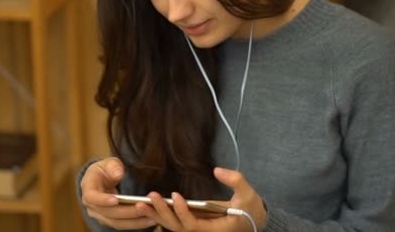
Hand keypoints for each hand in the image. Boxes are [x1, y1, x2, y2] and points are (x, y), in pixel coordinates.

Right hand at [80, 157, 156, 229]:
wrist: (102, 181)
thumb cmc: (106, 170)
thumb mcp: (109, 163)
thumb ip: (113, 166)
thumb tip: (118, 174)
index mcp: (88, 188)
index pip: (92, 197)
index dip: (102, 200)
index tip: (116, 200)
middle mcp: (92, 206)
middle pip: (108, 212)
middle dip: (127, 211)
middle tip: (143, 207)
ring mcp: (101, 215)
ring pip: (117, 222)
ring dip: (135, 221)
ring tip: (152, 216)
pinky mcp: (111, 220)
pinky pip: (124, 224)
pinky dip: (137, 223)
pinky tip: (151, 219)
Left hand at [136, 167, 266, 230]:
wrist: (253, 221)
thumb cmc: (251, 208)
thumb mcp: (248, 193)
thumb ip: (235, 180)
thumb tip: (217, 170)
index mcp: (215, 230)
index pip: (193, 226)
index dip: (182, 213)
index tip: (175, 195)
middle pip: (177, 228)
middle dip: (162, 213)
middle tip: (149, 197)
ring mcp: (198, 229)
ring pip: (173, 227)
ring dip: (157, 216)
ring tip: (140, 203)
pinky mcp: (194, 224)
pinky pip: (175, 223)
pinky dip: (162, 216)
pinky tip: (148, 207)